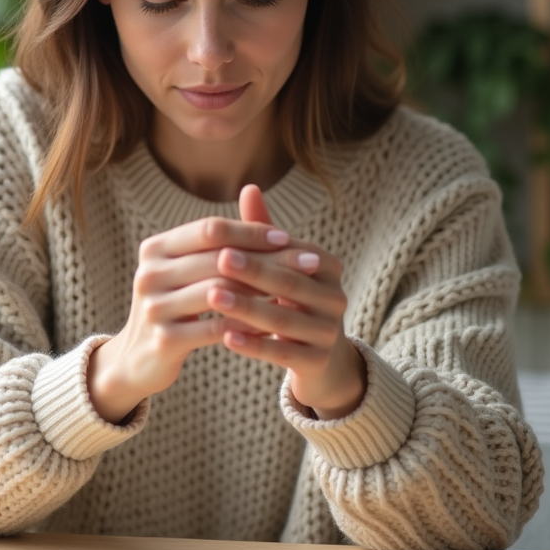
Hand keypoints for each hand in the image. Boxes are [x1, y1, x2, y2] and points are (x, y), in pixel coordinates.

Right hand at [88, 214, 295, 423]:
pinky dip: (250, 326)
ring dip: (264, 292)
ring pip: (221, 292)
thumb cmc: (173, 307)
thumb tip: (261, 203)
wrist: (137, 359)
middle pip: (220, 259)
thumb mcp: (188, 270)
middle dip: (268, 260)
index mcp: (155, 248)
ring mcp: (154, 307)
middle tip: (307, 262)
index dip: (251, 232)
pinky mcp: (164, 339)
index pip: (211, 230)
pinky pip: (218, 329)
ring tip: (296, 292)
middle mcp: (149, 273)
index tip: (287, 237)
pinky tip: (275, 326)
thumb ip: (219, 243)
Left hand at [208, 185, 365, 419]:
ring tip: (213, 298)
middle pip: (290, 282)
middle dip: (253, 271)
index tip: (223, 242)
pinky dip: (254, 344)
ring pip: (284, 318)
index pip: (292, 253)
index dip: (259, 248)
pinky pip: (282, 351)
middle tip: (219, 261)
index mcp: (329, 268)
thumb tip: (249, 187)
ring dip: (247, 307)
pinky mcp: (318, 361)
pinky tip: (225, 336)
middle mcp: (336, 298)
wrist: (321, 362)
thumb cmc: (293, 302)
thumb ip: (264, 233)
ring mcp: (329, 332)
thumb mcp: (282, 266)